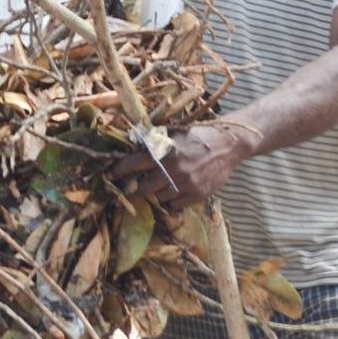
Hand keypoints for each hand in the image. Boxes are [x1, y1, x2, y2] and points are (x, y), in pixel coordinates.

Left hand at [109, 123, 256, 209]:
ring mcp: (186, 184)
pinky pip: (176, 205)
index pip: (133, 164)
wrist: (228, 143)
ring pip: (159, 198)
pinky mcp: (198, 194)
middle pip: (143, 189)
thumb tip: (130, 149)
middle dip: (132, 192)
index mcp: (164, 152)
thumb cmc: (197, 135)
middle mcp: (173, 170)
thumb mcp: (173, 133)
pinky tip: (173, 191)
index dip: (118, 171)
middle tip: (126, 194)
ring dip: (155, 194)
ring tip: (157, 187)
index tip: (108, 177)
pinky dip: (171, 200)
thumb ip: (154, 142)